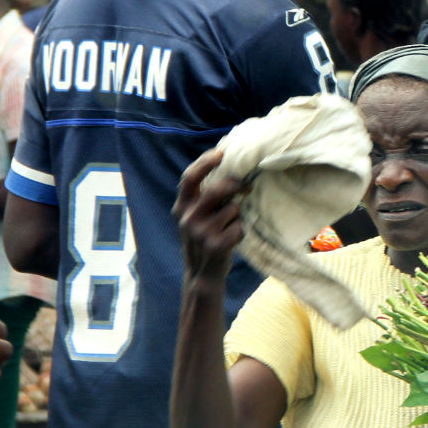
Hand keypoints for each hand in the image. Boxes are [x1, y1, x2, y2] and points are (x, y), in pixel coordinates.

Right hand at [173, 148, 246, 281]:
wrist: (202, 275)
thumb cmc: (204, 238)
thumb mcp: (195, 217)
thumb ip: (204, 197)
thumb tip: (230, 170)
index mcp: (181, 208)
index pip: (189, 178)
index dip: (204, 162)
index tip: (221, 152)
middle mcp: (188, 218)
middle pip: (216, 190)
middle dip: (235, 185)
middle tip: (246, 187)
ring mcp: (200, 233)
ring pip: (232, 209)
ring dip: (237, 215)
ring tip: (231, 225)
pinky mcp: (215, 246)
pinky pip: (239, 227)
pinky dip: (240, 231)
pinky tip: (232, 240)